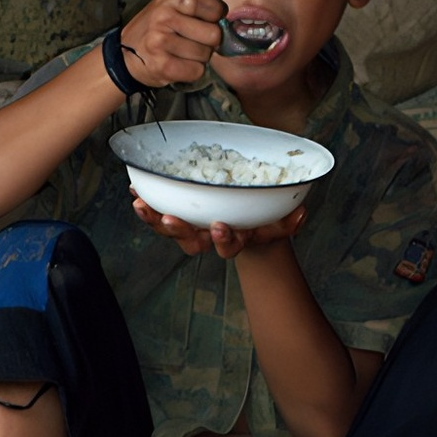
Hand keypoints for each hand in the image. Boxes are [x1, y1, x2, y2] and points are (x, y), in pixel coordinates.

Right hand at [117, 0, 226, 87]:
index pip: (216, 8)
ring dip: (199, 57)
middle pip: (214, 34)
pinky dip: (192, 71)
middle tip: (193, 41)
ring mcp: (161, 41)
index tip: (204, 22)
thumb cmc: (155, 28)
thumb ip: (198, 5)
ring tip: (181, 52)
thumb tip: (228, 18)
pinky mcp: (162, 65)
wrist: (123, 53)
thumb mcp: (172, 5)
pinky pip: (197, 70)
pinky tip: (178, 64)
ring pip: (206, 54)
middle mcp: (165, 15)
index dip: (215, 19)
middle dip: (209, 42)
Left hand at [131, 193, 306, 258]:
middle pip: (191, 242)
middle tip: (168, 219)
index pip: (228, 246)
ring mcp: (192, 229)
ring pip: (170, 230)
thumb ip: (291, 220)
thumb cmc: (264, 222)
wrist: (247, 227)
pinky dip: (147, 204)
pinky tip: (135, 190)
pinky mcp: (179, 217)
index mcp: (234, 239)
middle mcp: (209, 238)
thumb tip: (302, 212)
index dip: (223, 240)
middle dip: (179, 230)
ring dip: (153, 219)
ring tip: (140, 204)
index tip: (220, 227)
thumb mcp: (280, 223)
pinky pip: (159, 213)